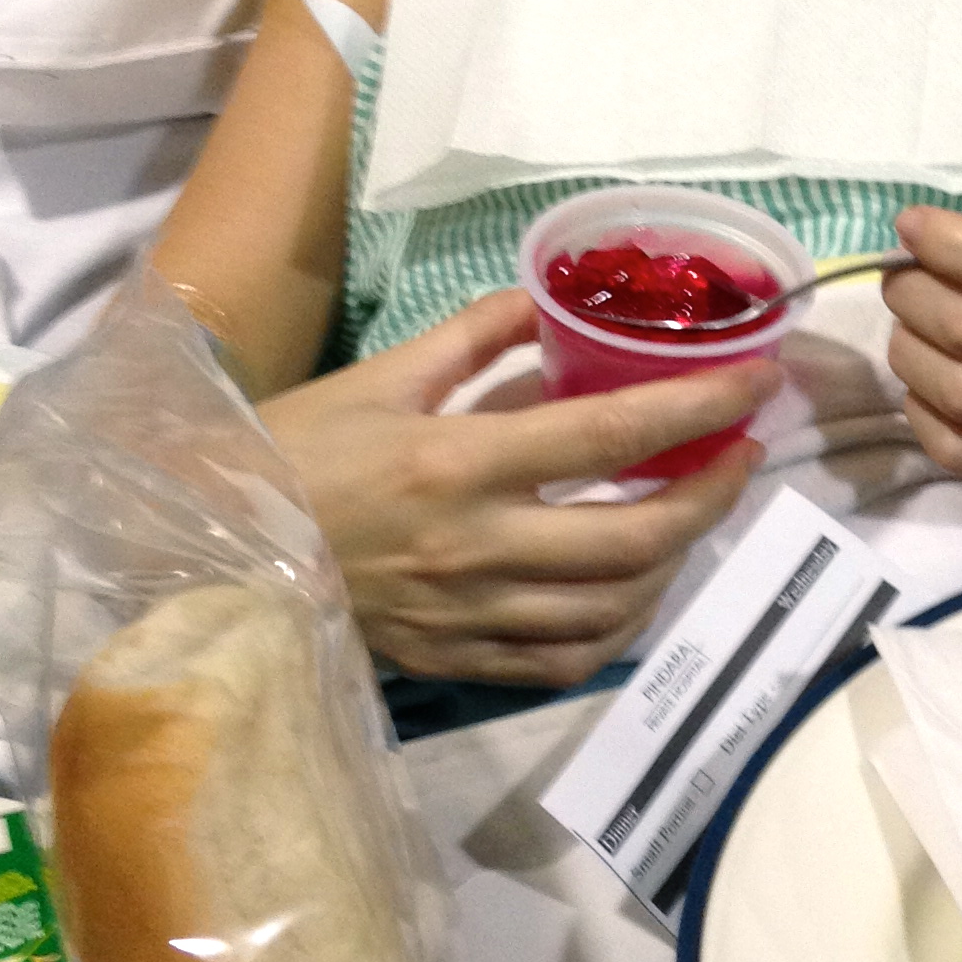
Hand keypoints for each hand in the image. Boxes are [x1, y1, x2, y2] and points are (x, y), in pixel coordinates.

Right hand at [259, 288, 777, 685]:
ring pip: (612, 607)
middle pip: (634, 536)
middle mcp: (477, 547)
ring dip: (674, 562)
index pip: (611, 434)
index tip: (755, 384)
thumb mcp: (379, 378)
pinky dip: (617, 630)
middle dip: (709, 495)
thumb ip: (475, 338)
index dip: (698, 408)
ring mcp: (469, 615)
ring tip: (692, 516)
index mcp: (460, 463)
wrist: (206, 553)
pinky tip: (633, 593)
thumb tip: (552, 300)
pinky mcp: (455, 660)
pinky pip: (563, 662)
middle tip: (740, 455)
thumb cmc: (289, 453)